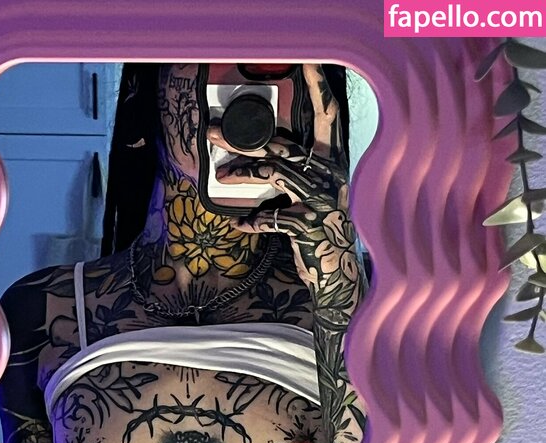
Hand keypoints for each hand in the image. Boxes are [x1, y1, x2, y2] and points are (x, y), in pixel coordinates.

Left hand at [212, 64, 361, 304]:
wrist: (336, 272)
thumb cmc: (320, 230)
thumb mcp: (313, 195)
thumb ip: (294, 171)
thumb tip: (258, 154)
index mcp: (332, 162)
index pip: (327, 117)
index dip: (319, 90)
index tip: (308, 63)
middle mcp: (328, 175)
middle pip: (282, 144)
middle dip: (243, 136)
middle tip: (212, 130)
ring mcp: (319, 199)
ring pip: (274, 172)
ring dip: (243, 172)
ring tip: (222, 174)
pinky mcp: (307, 225)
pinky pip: (270, 217)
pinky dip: (252, 220)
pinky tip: (238, 223)